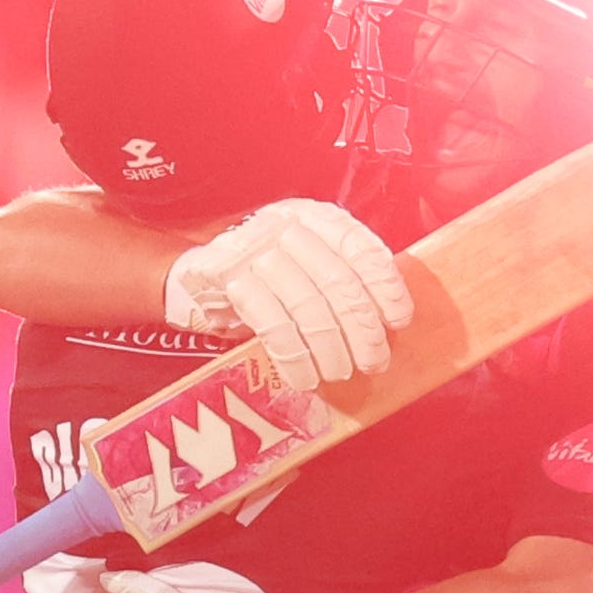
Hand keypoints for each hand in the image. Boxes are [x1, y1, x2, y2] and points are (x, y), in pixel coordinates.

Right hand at [164, 198, 409, 389]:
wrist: (193, 274)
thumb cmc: (261, 272)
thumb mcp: (303, 258)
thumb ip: (340, 273)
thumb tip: (388, 318)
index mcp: (312, 216)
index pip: (359, 248)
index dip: (385, 286)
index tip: (399, 319)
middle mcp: (284, 225)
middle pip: (337, 283)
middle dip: (363, 330)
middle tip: (375, 360)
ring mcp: (253, 250)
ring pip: (308, 307)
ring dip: (331, 350)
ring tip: (341, 372)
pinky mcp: (227, 279)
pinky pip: (273, 327)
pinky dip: (295, 358)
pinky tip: (305, 376)